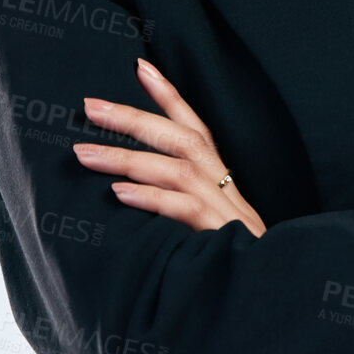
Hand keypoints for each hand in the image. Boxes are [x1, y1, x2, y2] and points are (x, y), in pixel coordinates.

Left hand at [73, 57, 266, 236]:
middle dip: (133, 118)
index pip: (193, 124)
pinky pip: (182, 209)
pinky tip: (119, 194)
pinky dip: (151, 198)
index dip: (168, 93)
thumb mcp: (211, 216)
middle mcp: (221, 182)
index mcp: (219, 174)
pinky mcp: (218, 234)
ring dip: (128, 158)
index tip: (140, 65)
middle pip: (179, 137)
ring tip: (84, 153)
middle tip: (90, 106)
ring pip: (175, 168)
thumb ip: (180, 195)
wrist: (269, 287)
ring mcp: (222, 207)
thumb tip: (128, 182)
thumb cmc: (232, 254)